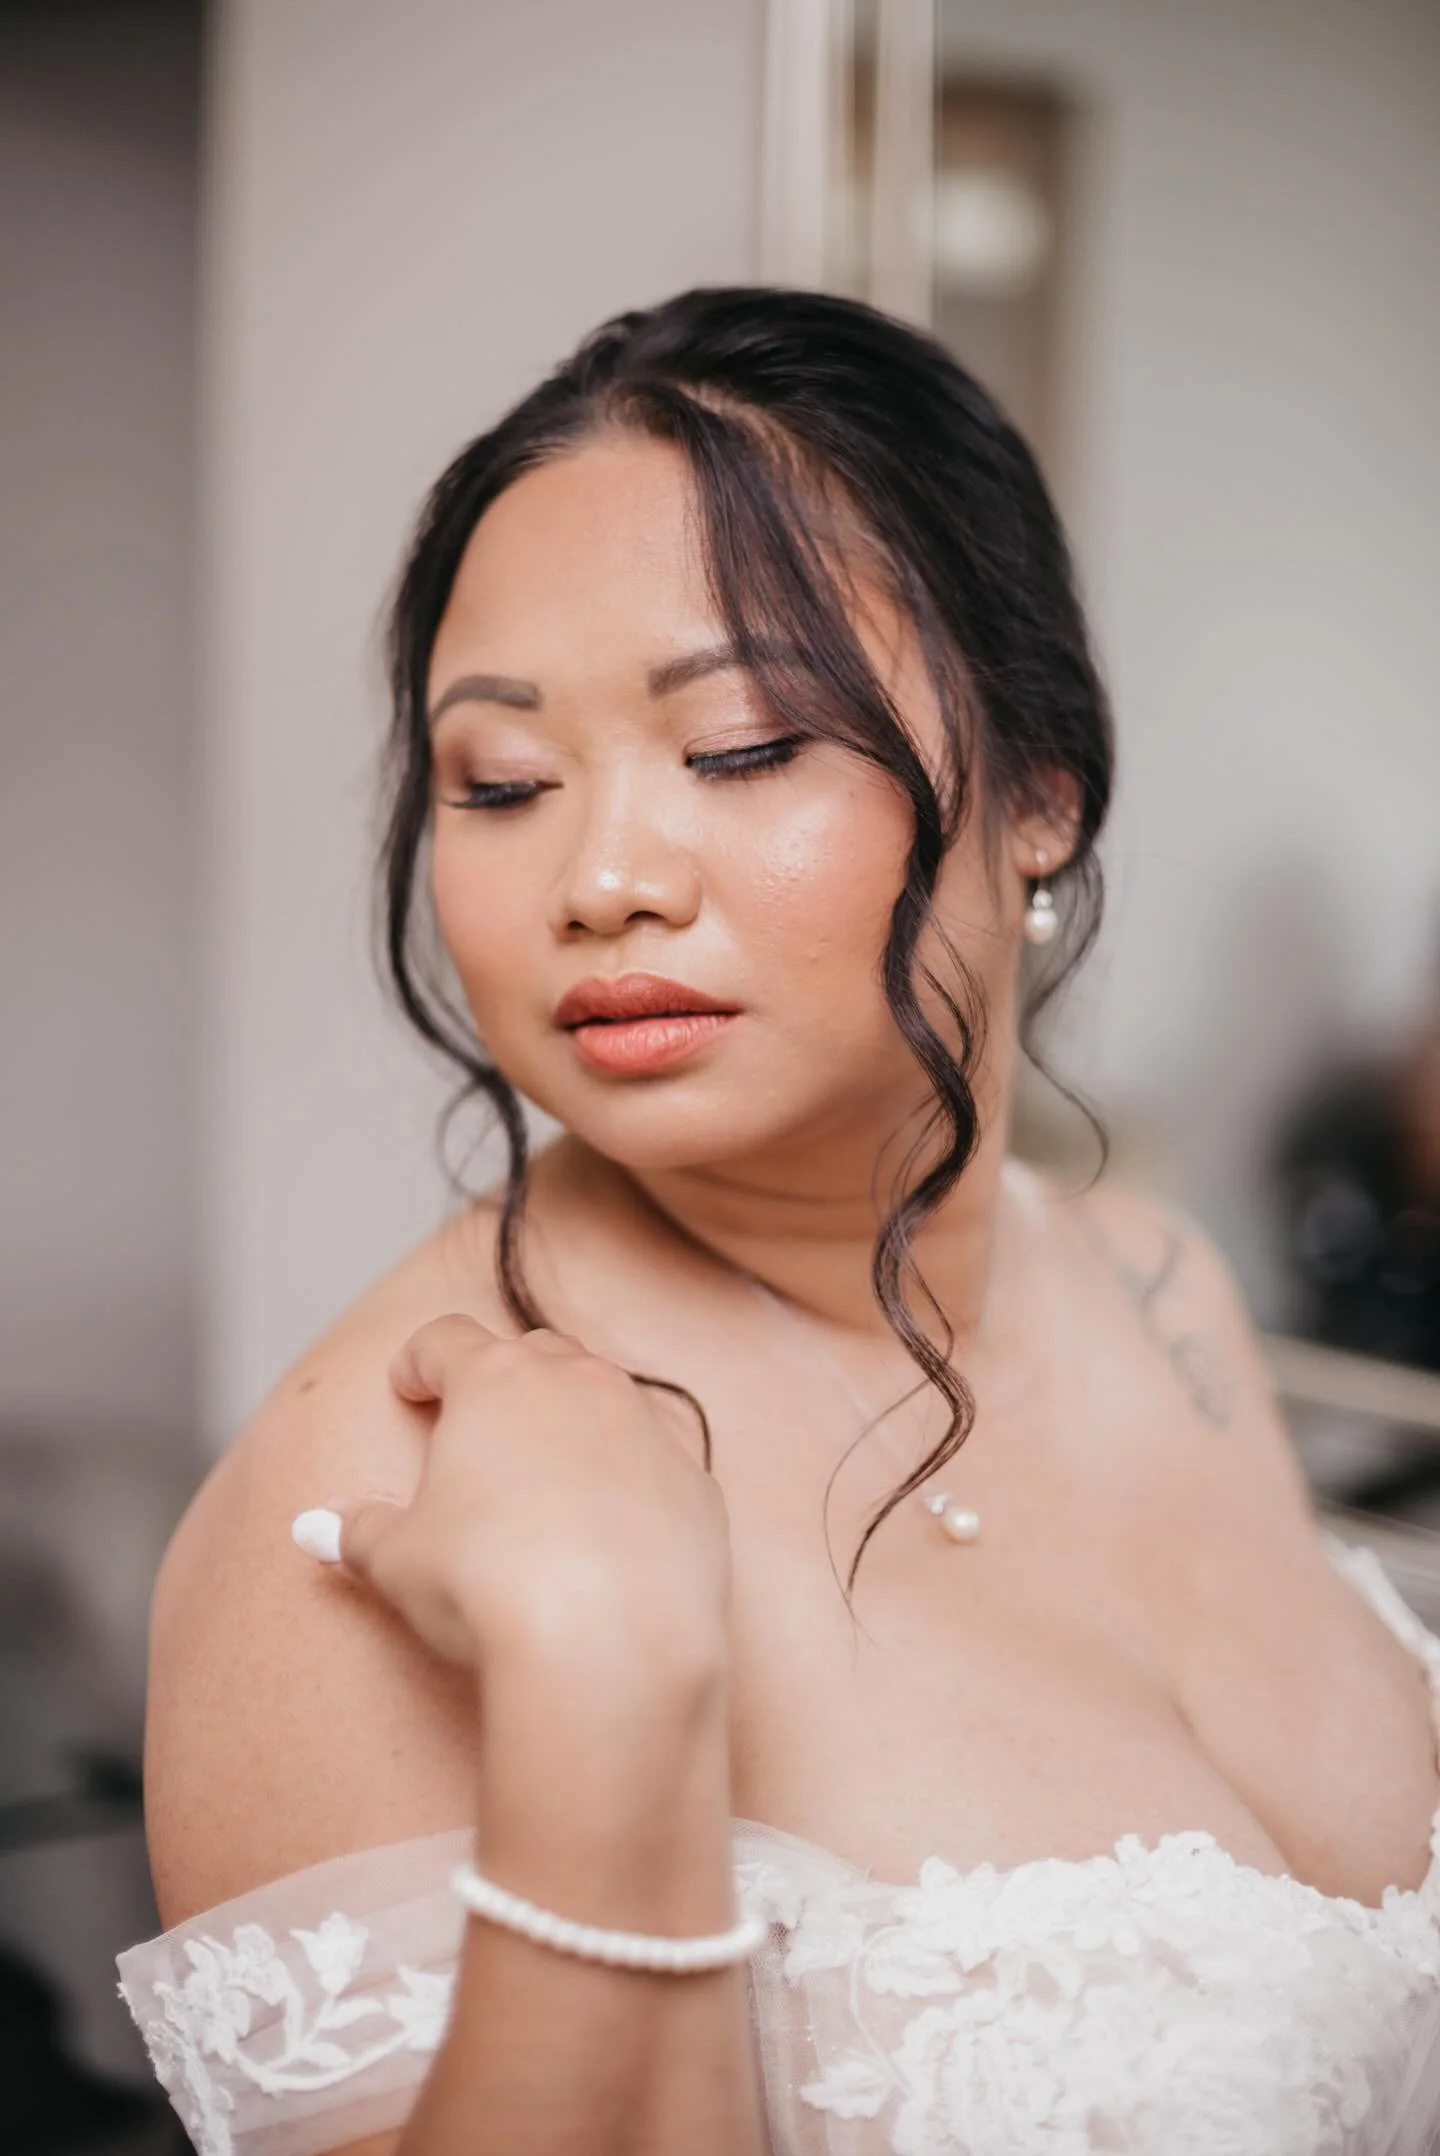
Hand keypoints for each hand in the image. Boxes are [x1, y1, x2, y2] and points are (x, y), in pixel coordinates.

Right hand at [296, 1316, 731, 1687]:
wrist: (610, 1642)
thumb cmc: (488, 1587)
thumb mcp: (397, 1561)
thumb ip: (357, 1533)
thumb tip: (315, 1527)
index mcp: (495, 1380)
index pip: (447, 1339)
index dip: (420, 1360)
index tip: (408, 1385)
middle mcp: (579, 1384)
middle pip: (537, 1352)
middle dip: (505, 1378)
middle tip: (479, 1423)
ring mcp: (647, 1428)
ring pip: (608, 1397)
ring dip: (576, 1422)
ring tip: (546, 1476)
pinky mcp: (697, 1484)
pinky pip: (657, 1463)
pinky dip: (631, 1481)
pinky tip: (610, 1532)